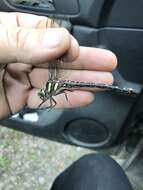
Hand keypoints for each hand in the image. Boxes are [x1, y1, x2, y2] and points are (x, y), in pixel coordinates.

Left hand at [0, 12, 116, 118]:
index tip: (77, 51)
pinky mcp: (19, 99)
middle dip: (84, 63)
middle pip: (57, 59)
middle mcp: (20, 55)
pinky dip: (65, 100)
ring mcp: (20, 78)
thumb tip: (60, 42)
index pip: (48, 34)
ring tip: (103, 83)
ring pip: (55, 80)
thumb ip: (24, 40)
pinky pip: (45, 100)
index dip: (66, 43)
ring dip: (80, 82)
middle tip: (107, 65)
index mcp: (13, 34)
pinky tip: (83, 97)